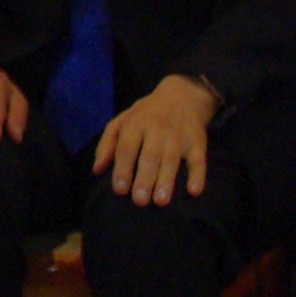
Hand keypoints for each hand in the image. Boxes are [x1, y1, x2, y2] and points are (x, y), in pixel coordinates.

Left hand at [94, 75, 218, 203]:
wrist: (183, 95)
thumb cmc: (147, 114)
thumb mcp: (123, 120)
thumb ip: (107, 143)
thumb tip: (97, 169)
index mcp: (136, 124)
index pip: (127, 148)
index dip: (123, 168)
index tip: (120, 190)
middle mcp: (157, 129)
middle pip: (149, 156)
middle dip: (144, 179)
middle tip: (139, 201)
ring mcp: (178, 136)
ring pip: (171, 160)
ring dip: (166, 181)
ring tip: (160, 201)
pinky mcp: (197, 142)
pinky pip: (198, 160)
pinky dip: (198, 176)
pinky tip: (194, 191)